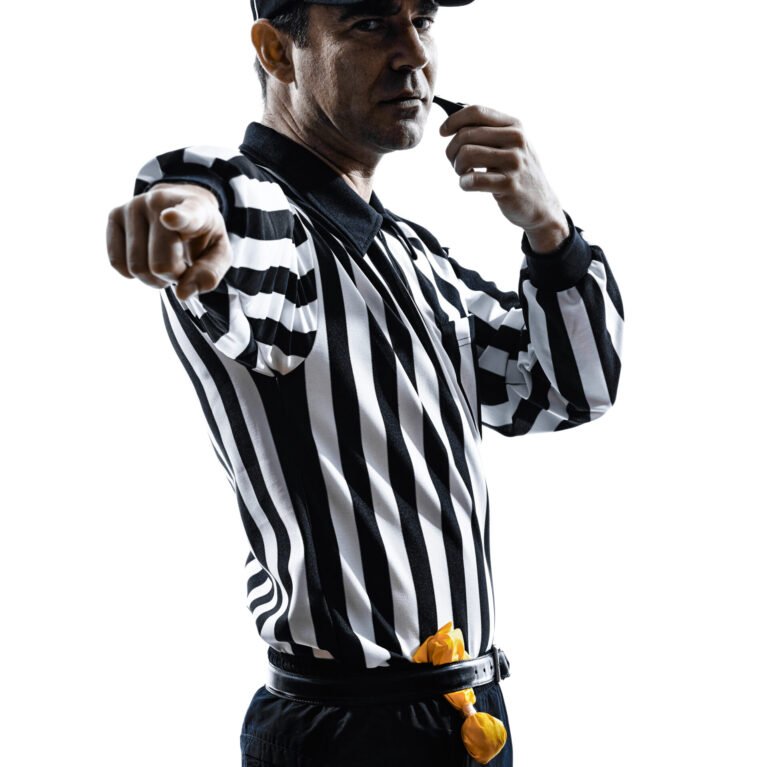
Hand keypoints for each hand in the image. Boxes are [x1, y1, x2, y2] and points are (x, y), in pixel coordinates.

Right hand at [106, 183, 231, 299]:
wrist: (180, 205)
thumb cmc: (202, 234)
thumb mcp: (218, 253)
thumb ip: (208, 275)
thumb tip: (182, 294)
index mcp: (194, 209)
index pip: (185, 216)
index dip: (177, 218)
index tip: (169, 218)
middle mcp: (160, 202)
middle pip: (160, 265)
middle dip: (172, 276)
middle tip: (181, 265)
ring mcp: (134, 206)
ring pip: (137, 267)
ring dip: (153, 277)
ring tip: (164, 259)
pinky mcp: (114, 215)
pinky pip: (117, 263)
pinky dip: (133, 272)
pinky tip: (145, 257)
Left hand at [440, 105, 569, 251]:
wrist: (541, 204)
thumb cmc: (517, 173)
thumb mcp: (511, 146)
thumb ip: (489, 132)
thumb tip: (454, 122)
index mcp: (514, 126)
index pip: (476, 112)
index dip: (453, 121)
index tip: (442, 132)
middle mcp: (516, 140)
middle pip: (466, 134)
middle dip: (452, 150)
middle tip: (455, 163)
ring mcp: (514, 162)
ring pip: (466, 154)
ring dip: (457, 167)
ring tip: (463, 173)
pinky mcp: (509, 185)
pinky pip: (473, 179)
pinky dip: (464, 183)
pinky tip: (468, 184)